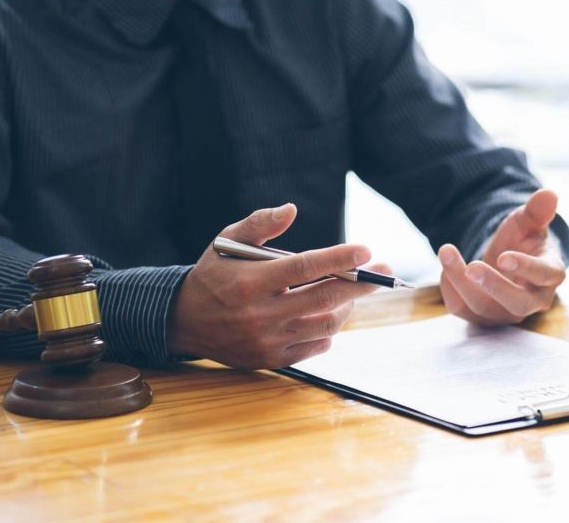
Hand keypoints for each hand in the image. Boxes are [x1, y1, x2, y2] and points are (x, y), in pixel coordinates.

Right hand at [168, 203, 387, 368]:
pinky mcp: (272, 359)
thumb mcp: (227, 240)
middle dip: (361, 284)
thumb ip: (260, 223)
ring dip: (347, 305)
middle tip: (385, 271)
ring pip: (326, 324)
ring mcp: (268, 341)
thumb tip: (291, 210)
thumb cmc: (213, 274)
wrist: (184, 321)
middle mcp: (260, 314)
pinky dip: (330, 329)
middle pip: (324, 298)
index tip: (366, 250)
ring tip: (354, 290)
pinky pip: (316, 346)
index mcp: (250, 282)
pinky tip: (330, 312)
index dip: (338, 258)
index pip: (304, 268)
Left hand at [438, 189, 565, 325]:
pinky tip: (446, 268)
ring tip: (447, 252)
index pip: (545, 276)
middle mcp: (532, 300)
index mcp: (550, 275)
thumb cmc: (522, 242)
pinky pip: (463, 310)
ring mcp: (506, 313)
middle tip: (473, 266)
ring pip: (484, 308)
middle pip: (517, 303)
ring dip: (462, 283)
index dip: (526, 268)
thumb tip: (548, 193)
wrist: (505, 262)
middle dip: (493, 286)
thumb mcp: (527, 223)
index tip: (504, 256)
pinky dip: (450, 290)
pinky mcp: (482, 317)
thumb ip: (536, 211)